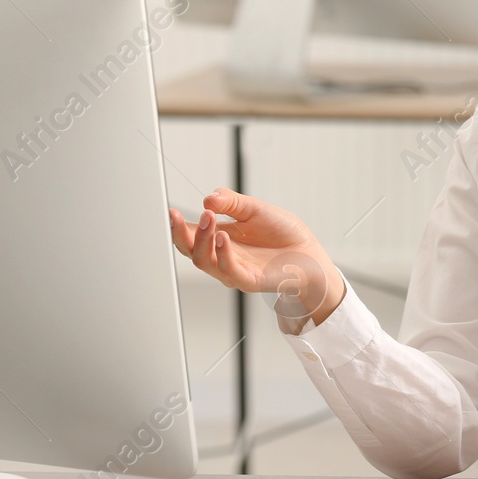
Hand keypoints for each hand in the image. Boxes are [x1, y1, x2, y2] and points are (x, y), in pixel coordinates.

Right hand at [168, 189, 345, 330]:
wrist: (308, 252)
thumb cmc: (282, 233)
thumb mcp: (254, 209)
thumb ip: (231, 203)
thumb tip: (209, 198)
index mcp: (220, 238)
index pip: (190, 234)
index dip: (176, 225)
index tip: (169, 210)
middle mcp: (222, 256)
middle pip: (189, 250)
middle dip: (181, 233)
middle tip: (180, 215)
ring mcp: (233, 270)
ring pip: (204, 260)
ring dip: (202, 239)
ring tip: (208, 219)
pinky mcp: (248, 280)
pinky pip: (228, 270)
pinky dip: (223, 254)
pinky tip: (223, 238)